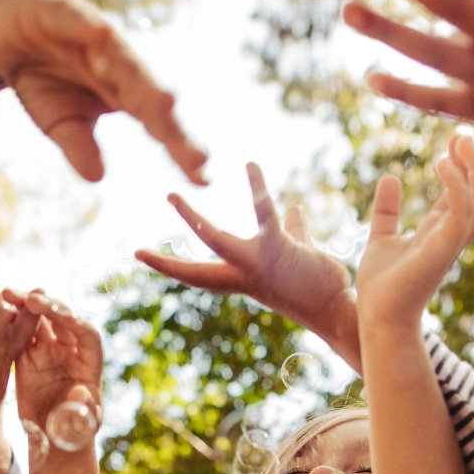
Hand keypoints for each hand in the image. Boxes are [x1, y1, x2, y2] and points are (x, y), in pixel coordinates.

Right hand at [0, 0, 207, 183]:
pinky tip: (105, 41)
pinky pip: (84, 24)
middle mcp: (120, 68)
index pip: (158, 126)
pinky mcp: (70, 13)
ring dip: (144, 81)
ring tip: (165, 103)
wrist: (4, 30)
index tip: (202, 179)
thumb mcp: (56, 121)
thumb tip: (98, 178)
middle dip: (174, 126)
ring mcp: (98, 39)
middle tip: (197, 156)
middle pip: (151, 97)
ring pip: (126, 61)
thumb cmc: (42, 77)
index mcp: (123, 96)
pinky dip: (95, 33)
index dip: (180, 150)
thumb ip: (79, 145)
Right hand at [12, 292, 103, 435]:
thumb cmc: (73, 434)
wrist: (52, 439)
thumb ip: (83, 411)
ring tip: (5, 294)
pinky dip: (9, 322)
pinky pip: (20, 333)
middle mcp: (71, 350)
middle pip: (63, 319)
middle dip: (47, 306)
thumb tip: (81, 392)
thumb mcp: (80, 427)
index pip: (88, 335)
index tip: (61, 316)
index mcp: (89, 363)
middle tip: (28, 298)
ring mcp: (49, 350)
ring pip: (39, 320)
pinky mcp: (28, 356)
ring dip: (24, 305)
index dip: (76, 323)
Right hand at [134, 164, 361, 369]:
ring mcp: (256, 264)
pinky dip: (256, 187)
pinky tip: (250, 165)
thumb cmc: (319, 284)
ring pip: (215, 240)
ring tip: (171, 197)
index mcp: (242, 277)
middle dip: (165, 261)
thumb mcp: (299, 253)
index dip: (169, 265)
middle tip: (135, 250)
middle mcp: (243, 275)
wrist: (338, 307)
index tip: (141, 255)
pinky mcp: (278, 248)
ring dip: (190, 220)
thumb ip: (292, 231)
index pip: (199, 273)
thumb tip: (292, 209)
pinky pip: (262, 212)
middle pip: (196, 268)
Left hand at [355, 129, 473, 331]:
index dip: (473, 161)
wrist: (376, 318)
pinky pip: (461, 213)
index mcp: (443, 230)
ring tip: (462, 137)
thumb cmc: (381, 286)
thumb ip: (387, 210)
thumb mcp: (381, 237)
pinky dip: (458, 185)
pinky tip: (442, 161)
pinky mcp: (441, 250)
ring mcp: (452, 243)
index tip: (467, 131)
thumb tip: (389, 178)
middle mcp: (454, 235)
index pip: (470, 190)